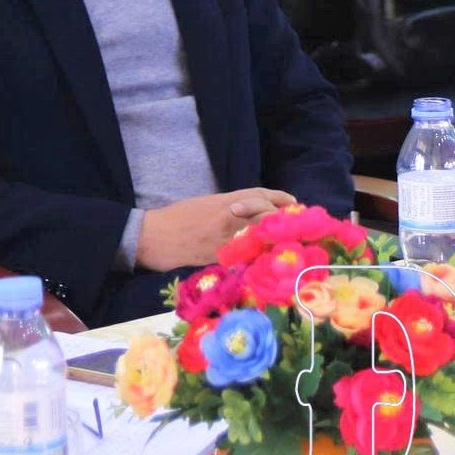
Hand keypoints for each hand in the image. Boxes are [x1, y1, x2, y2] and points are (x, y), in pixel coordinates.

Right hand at [136, 188, 295, 271]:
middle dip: (284, 221)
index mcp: (227, 201)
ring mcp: (228, 239)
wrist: (160, 236)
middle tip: (294, 225)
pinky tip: (266, 258)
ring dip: (276, 239)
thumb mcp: (209, 203)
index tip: (294, 203)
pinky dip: (259, 255)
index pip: (263, 196)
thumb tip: (257, 210)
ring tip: (285, 241)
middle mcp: (231, 218)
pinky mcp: (224, 258)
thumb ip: (234, 205)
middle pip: (268, 216)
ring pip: (262, 237)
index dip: (282, 200)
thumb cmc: (181, 216)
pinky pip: (248, 256)